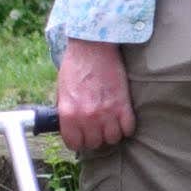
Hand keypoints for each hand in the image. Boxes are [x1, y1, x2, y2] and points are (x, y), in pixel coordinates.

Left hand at [56, 37, 136, 155]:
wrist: (93, 46)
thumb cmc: (76, 65)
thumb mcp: (62, 91)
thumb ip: (67, 112)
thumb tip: (72, 127)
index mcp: (68, 113)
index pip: (74, 143)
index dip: (79, 141)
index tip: (83, 136)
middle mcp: (86, 116)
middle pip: (94, 143)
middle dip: (96, 137)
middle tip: (98, 127)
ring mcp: (106, 112)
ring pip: (112, 139)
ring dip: (112, 133)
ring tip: (111, 123)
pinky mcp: (123, 105)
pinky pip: (128, 129)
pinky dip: (126, 126)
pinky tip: (122, 118)